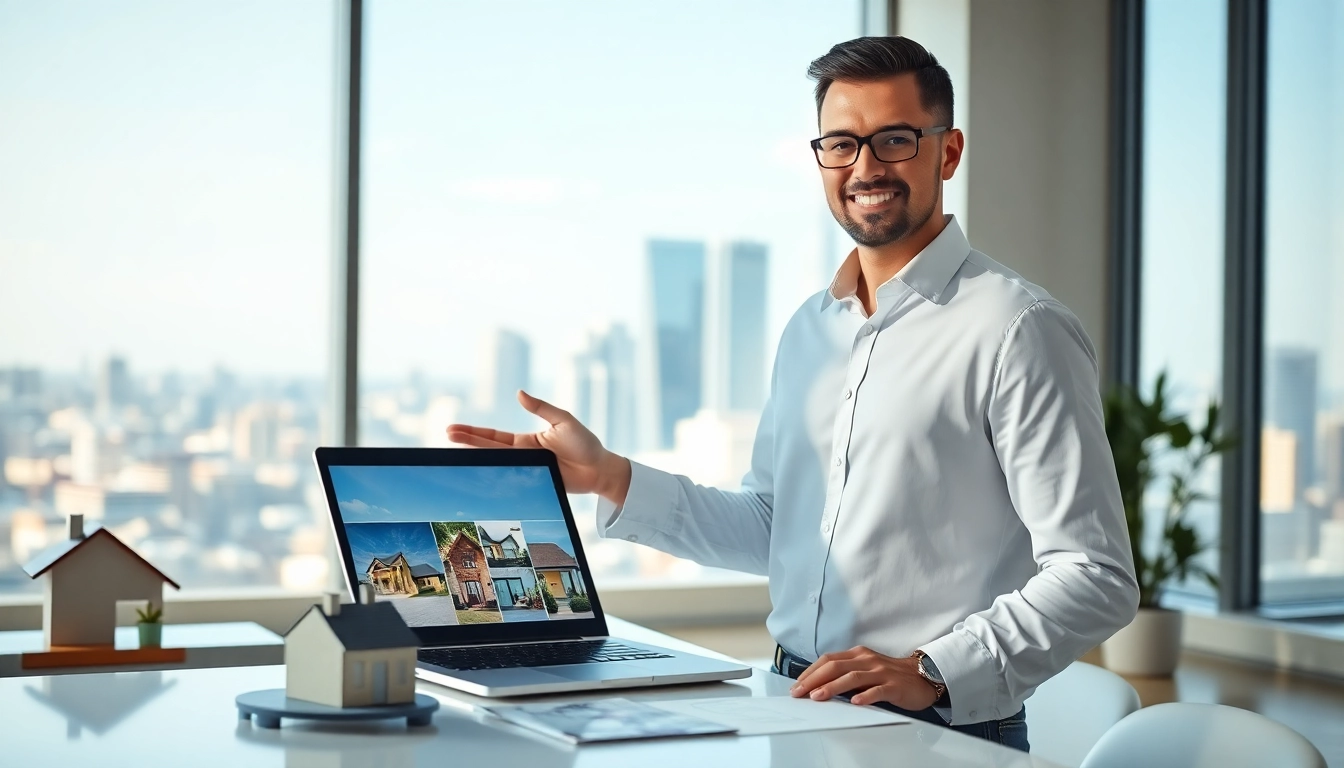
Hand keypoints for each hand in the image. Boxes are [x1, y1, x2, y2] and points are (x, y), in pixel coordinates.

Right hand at [446, 390, 632, 504]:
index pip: (494, 436)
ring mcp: (528, 469)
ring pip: (497, 464)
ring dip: (477, 459)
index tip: (453, 429)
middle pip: (489, 449)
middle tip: (445, 435)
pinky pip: (512, 480)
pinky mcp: (536, 482)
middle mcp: (524, 454)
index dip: (474, 433)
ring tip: (455, 452)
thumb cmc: (585, 443)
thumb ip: (541, 408)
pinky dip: (496, 479)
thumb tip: (518, 393)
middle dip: (467, 442)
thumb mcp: (563, 421)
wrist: (600, 469)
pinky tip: (480, 478)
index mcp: (528, 440)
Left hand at [789, 646, 938, 709]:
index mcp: (858, 654)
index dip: (810, 672)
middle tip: (800, 693)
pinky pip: (877, 690)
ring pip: (852, 677)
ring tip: (818, 697)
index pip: (828, 660)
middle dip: (814, 680)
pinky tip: (854, 702)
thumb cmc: (889, 675)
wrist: (922, 676)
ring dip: (833, 687)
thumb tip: (818, 686)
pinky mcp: (894, 686)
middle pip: (836, 667)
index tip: (797, 685)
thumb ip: (845, 674)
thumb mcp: (865, 669)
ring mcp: (881, 672)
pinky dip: (865, 696)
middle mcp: (867, 660)